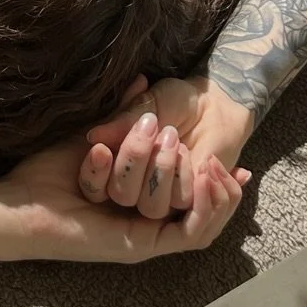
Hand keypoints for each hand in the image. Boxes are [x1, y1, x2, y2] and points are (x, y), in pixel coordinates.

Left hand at [0, 133, 244, 264]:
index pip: (193, 195)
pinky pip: (192, 234)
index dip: (221, 183)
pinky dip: (206, 208)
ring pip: (201, 218)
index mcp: (140, 200)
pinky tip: (203, 177)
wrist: (23, 201)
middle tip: (183, 138)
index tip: (242, 163)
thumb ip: (121, 113)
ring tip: (191, 151)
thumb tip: (141, 82)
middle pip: (201, 204)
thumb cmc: (49, 169)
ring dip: (200, 182)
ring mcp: (150, 237)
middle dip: (200, 167)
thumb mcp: (95, 132)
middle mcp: (150, 222)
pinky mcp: (145, 246)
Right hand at [77, 75, 254, 220]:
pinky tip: (199, 155)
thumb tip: (94, 137)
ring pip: (152, 206)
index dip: (94, 172)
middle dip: (135, 161)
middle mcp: (135, 184)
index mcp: (116, 160)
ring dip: (163, 169)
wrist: (213, 103)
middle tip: (152, 126)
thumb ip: (124, 120)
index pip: (93, 182)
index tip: (101, 148)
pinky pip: (183, 203)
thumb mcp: (149, 103)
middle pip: (122, 195)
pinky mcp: (189, 202)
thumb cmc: (176, 100)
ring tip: (175, 138)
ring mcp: (161, 196)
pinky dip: (189, 176)